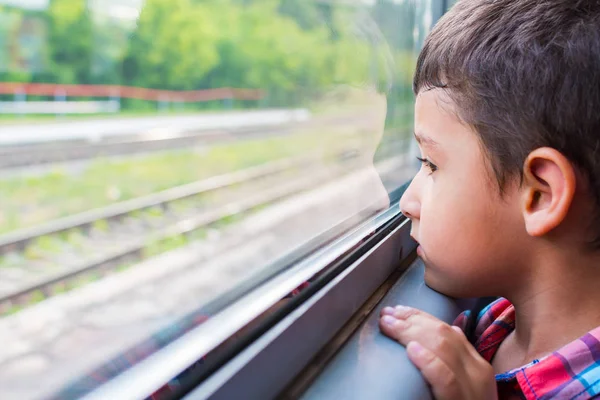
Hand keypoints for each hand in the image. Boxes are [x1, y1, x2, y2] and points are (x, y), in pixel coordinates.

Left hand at [379, 305, 496, 399]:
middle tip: (386, 314)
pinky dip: (428, 362)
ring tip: (389, 325)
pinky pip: (446, 380)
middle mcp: (477, 373)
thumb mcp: (467, 384)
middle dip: (412, 321)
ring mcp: (472, 390)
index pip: (448, 330)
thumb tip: (454, 329)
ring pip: (444, 350)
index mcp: (477, 366)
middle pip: (443, 335)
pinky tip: (411, 351)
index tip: (397, 310)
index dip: (420, 317)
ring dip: (411, 332)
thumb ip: (459, 360)